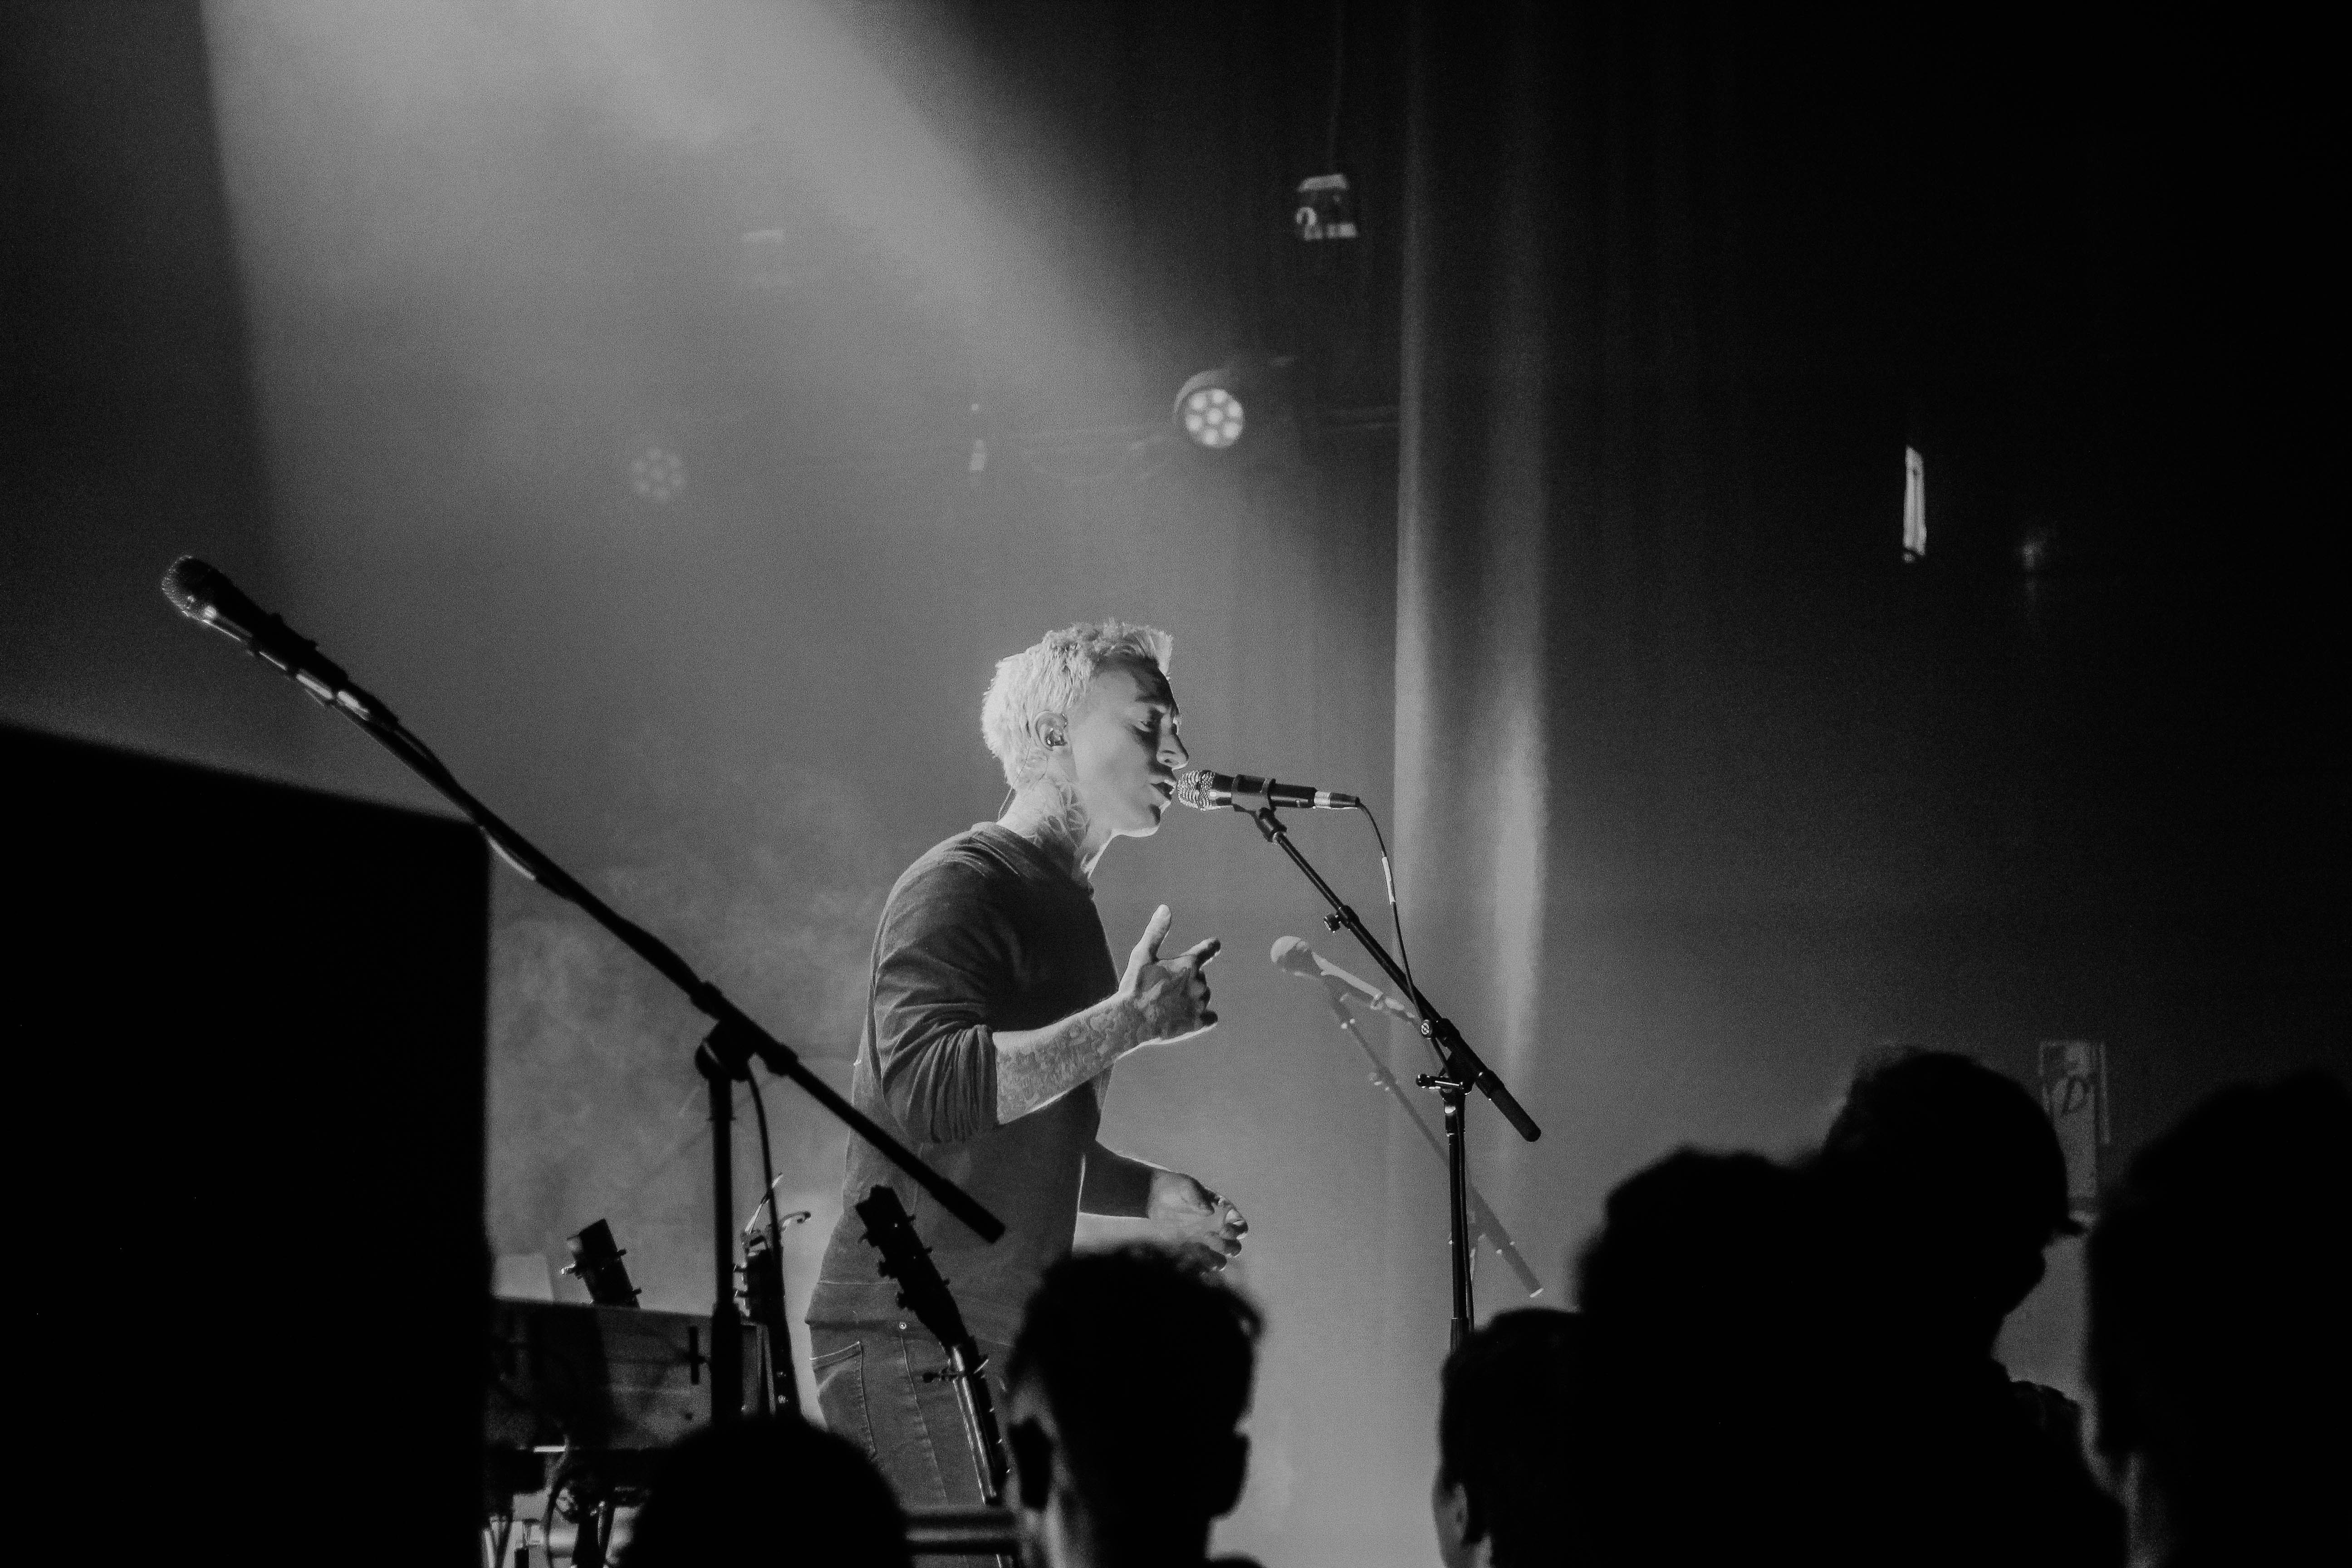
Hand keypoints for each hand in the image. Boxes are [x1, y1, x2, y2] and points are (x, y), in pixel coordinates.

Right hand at [1118, 904, 1220, 1044]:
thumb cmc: (1134, 986)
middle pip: (1200, 978)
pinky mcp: (1199, 1023)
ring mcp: (1200, 1004)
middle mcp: (1200, 982)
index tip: (1214, 945)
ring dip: (1192, 999)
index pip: (1209, 949)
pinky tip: (1184, 1018)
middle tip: (1164, 989)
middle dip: (1187, 981)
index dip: (1211, 946)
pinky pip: (1211, 1017)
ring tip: (1169, 1005)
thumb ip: (1156, 931)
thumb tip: (1165, 908)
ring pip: (1203, 997)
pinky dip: (1202, 1017)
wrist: (1130, 1022)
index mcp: (1188, 964)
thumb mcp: (1142, 955)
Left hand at [1147, 1170, 1247, 1270]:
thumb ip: (1197, 1196)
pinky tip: (1190, 1265)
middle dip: (1227, 1247)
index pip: (1239, 1225)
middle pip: (1234, 1246)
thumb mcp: (1186, 1186)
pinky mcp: (1189, 1251)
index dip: (1237, 1231)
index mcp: (1222, 1212)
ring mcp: (1204, 1242)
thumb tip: (1209, 1211)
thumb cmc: (1175, 1187)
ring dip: (1216, 1262)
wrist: (1155, 1197)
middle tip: (1208, 1237)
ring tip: (1201, 1255)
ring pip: (1220, 1260)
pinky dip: (1199, 1269)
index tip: (1224, 1230)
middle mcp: (1217, 1229)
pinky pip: (1200, 1265)